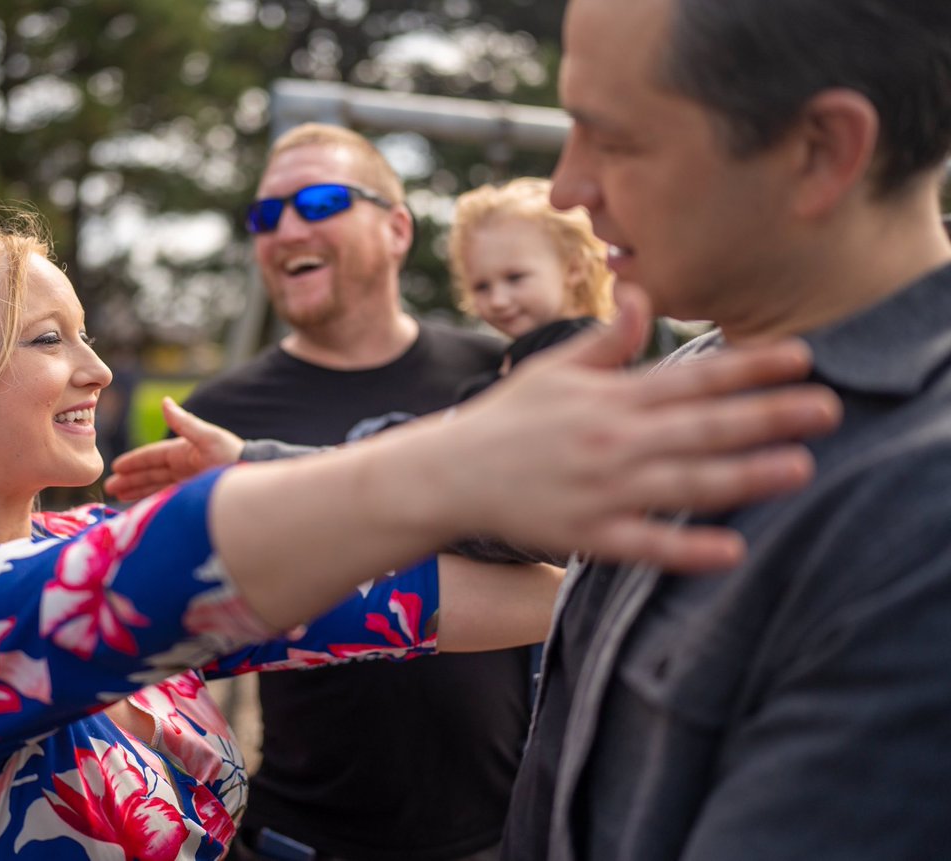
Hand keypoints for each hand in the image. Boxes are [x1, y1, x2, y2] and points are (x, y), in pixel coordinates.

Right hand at [104, 398, 243, 500]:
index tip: (116, 467)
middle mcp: (183, 467)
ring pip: (156, 487)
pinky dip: (152, 502)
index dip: (134, 461)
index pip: (152, 457)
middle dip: (130, 479)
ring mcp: (187, 483)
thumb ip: (184, 423)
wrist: (251, 481)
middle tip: (110, 487)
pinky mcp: (192, 496)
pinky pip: (166, 499)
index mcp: (183, 452)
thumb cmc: (233, 456)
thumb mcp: (208, 438)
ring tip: (119, 498)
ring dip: (137, 491)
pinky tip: (140, 508)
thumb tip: (165, 401)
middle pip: (150, 473)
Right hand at [427, 284, 841, 570]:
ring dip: (744, 476)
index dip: (750, 366)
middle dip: (768, 416)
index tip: (802, 357)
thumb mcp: (552, 369)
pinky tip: (730, 550)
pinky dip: (686, 549)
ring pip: (685, 483)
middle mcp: (612, 440)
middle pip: (702, 426)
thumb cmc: (505, 420)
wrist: (449, 475)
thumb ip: (605, 340)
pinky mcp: (587, 535)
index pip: (692, 377)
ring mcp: (602, 490)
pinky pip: (644, 545)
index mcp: (609, 398)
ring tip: (799, 467)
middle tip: (829, 409)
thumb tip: (641, 297)